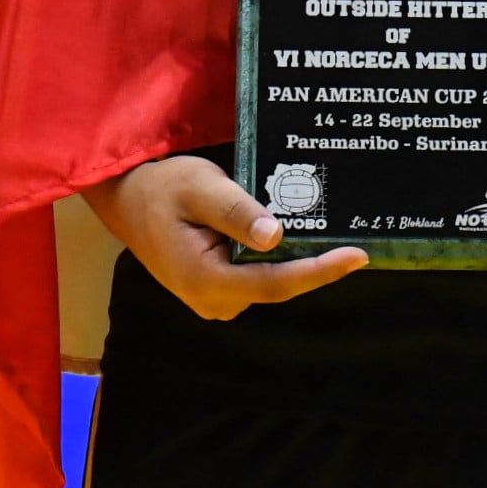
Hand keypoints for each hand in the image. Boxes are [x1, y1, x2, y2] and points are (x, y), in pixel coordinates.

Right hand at [81, 154, 367, 320]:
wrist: (130, 199)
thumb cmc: (163, 188)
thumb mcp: (201, 186)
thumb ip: (236, 211)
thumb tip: (275, 237)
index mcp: (205, 280)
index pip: (275, 284)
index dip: (319, 272)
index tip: (356, 257)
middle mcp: (211, 301)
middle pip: (278, 287)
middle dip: (314, 265)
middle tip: (354, 239)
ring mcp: (213, 299)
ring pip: (270, 283)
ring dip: (297, 261)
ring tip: (331, 234)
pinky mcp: (217, 290)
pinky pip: (257, 278)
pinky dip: (277, 259)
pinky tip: (296, 236)